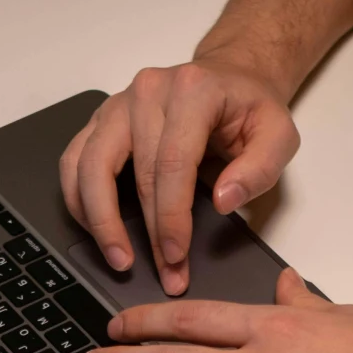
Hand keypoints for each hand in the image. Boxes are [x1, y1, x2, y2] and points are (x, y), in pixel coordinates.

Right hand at [59, 53, 299, 295]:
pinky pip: (74, 161)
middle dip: (147, 232)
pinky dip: (79, 199)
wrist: (229, 79)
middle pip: (135, 172)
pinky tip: (95, 228)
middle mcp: (148, 91)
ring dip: (99, 220)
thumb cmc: (250, 110)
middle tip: (163, 273)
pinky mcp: (101, 120)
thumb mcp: (279, 135)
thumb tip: (223, 200)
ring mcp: (118, 104)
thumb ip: (259, 169)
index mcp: (193, 90)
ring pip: (90, 166)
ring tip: (118, 258)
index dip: (172, 216)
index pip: (173, 163)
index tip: (177, 255)